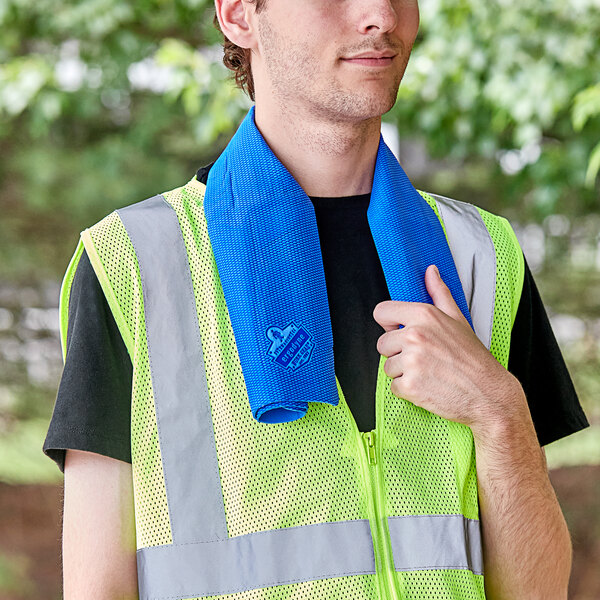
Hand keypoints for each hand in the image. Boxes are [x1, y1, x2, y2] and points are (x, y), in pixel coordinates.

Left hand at [373, 265, 525, 431]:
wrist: (488, 394)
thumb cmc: (473, 358)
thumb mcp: (458, 319)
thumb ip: (439, 293)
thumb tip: (430, 272)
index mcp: (423, 315)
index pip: (381, 312)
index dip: (388, 324)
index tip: (398, 331)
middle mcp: (414, 335)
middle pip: (382, 343)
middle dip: (397, 353)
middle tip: (423, 359)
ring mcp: (411, 361)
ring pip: (388, 367)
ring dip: (403, 373)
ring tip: (428, 373)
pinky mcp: (410, 385)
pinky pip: (394, 387)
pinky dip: (408, 391)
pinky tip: (428, 386)